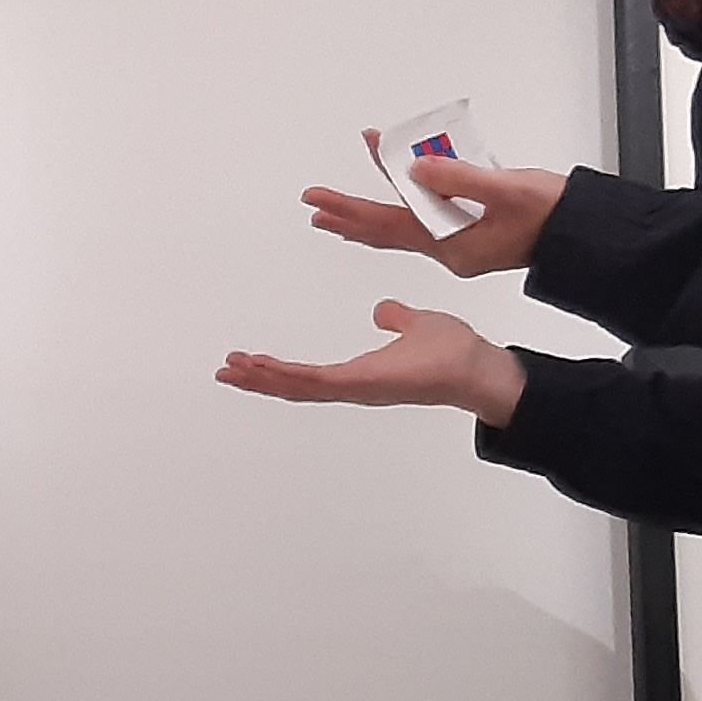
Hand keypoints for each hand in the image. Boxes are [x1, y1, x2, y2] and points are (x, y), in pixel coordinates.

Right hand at [217, 300, 529, 424]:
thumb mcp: (416, 324)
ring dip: (263, 379)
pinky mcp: (362, 385)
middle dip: (259, 380)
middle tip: (226, 372)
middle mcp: (354, 386)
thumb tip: (383, 311)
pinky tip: (262, 367)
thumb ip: (396, 319)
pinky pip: (315, 382)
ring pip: (298, 387)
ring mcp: (356, 389)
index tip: (251, 361)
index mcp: (362, 374)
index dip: (278, 370)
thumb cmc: (453, 353)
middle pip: (295, 386)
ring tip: (232, 370)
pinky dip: (286, 375)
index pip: (311, 375)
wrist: (475, 366)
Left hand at [297, 159, 566, 279]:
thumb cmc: (552, 216)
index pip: (386, 225)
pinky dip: (407, 198)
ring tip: (336, 207)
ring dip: (371, 210)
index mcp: (451, 246)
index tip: (318, 198)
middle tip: (313, 203)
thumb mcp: (505, 191)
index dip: (349, 209)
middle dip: (348, 215)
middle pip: (385, 230)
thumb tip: (413, 171)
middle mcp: (449, 249)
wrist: (583, 235)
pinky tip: (397, 187)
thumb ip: (458, 179)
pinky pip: (427, 214)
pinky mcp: (471, 232)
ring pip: (404, 223)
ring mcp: (459, 243)